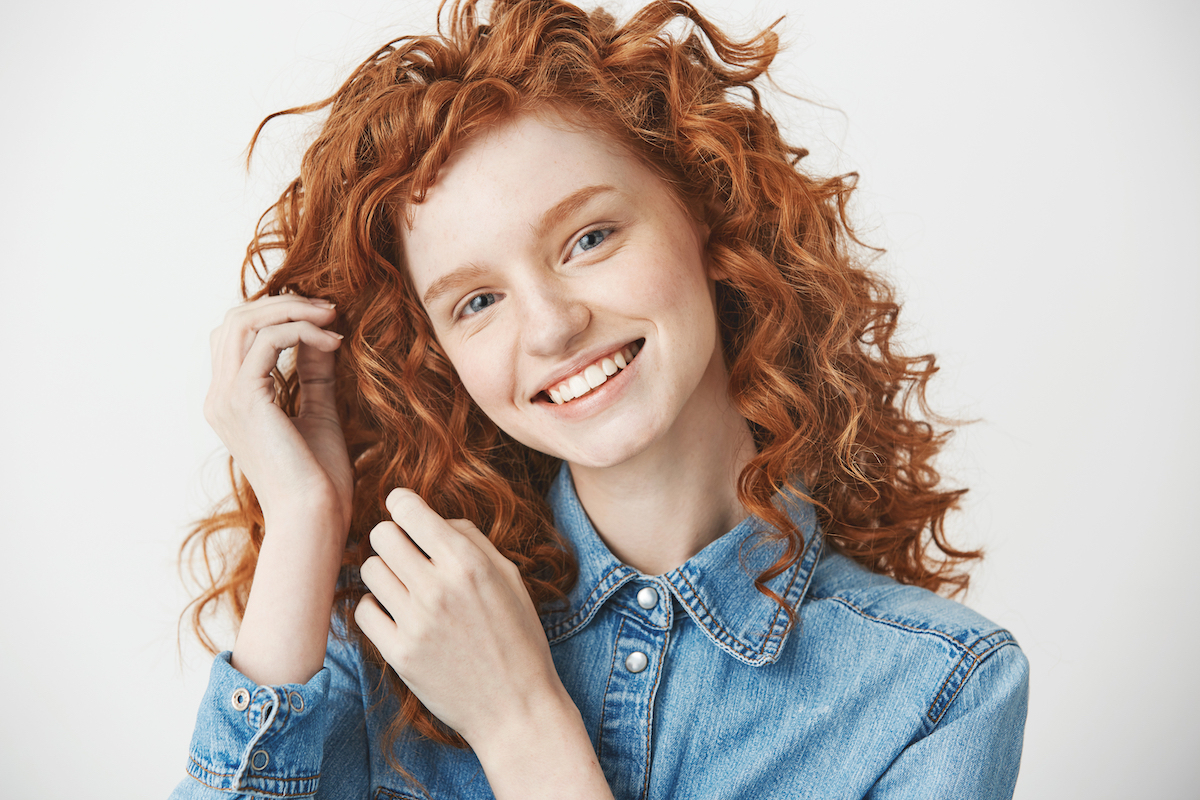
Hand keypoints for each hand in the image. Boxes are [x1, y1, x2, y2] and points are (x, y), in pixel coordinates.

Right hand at [204, 294, 351, 531]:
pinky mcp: (245, 398)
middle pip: (234, 320)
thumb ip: (314, 372)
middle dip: (282, 304)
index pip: (237, 336)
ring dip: (291, 310)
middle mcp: (219, 397)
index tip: (323, 316)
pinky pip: (268, 340)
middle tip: (328, 308)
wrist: (314, 515)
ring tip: (332, 316)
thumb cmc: (318, 479)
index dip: (276, 315)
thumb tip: (321, 333)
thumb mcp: (319, 411)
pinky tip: (334, 341)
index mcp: (229, 402)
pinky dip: (302, 331)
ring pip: (245, 322)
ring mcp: (225, 397)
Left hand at [355, 488, 564, 745]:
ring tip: (404, 586)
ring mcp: (416, 622)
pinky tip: (397, 614)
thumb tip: (430, 518)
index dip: (401, 504)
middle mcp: (438, 587)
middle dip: (392, 537)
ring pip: (369, 570)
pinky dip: (377, 608)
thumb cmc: (519, 638)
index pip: (408, 510)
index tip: (403, 510)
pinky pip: (364, 611)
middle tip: (405, 552)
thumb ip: (470, 539)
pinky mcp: (399, 654)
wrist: (517, 708)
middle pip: (381, 535)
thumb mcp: (509, 577)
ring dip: (384, 572)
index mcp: (468, 562)